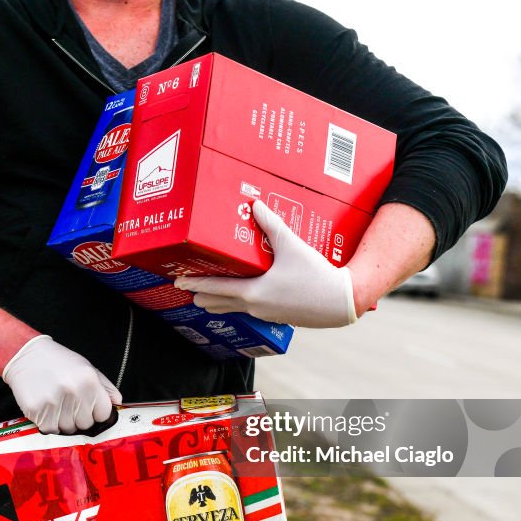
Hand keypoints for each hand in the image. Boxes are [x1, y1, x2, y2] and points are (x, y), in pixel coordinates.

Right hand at [2, 335, 121, 433]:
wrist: (26, 355)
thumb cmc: (59, 362)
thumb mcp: (86, 368)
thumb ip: (105, 387)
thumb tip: (118, 403)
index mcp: (89, 380)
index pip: (103, 414)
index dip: (97, 413)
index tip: (89, 408)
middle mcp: (73, 392)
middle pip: (86, 424)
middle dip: (79, 418)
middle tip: (69, 404)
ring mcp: (54, 402)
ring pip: (68, 430)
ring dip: (64, 422)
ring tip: (57, 404)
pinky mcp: (37, 410)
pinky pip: (50, 429)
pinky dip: (49, 423)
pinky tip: (46, 408)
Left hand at [174, 200, 357, 327]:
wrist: (341, 301)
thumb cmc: (316, 275)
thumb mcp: (291, 246)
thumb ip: (271, 224)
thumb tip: (255, 205)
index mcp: (252, 292)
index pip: (215, 287)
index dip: (195, 282)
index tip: (179, 279)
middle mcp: (254, 306)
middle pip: (219, 303)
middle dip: (203, 294)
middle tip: (188, 287)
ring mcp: (265, 314)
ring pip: (234, 309)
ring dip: (219, 301)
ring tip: (208, 295)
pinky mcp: (277, 316)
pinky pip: (250, 310)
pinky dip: (238, 303)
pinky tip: (242, 296)